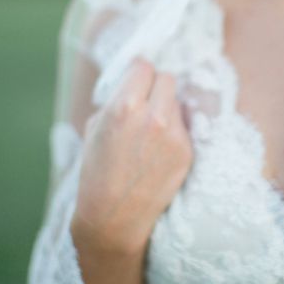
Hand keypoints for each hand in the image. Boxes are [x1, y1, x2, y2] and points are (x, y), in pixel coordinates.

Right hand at [71, 56, 193, 255]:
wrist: (114, 217)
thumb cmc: (97, 172)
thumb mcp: (96, 128)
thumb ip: (118, 101)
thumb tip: (134, 83)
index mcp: (125, 107)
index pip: (144, 66)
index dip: (138, 73)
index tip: (136, 80)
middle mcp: (154, 116)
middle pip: (167, 79)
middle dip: (155, 87)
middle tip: (146, 102)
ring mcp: (175, 135)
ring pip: (178, 102)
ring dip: (167, 108)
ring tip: (151, 131)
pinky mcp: (187, 151)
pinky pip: (184, 126)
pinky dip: (174, 131)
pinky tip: (159, 150)